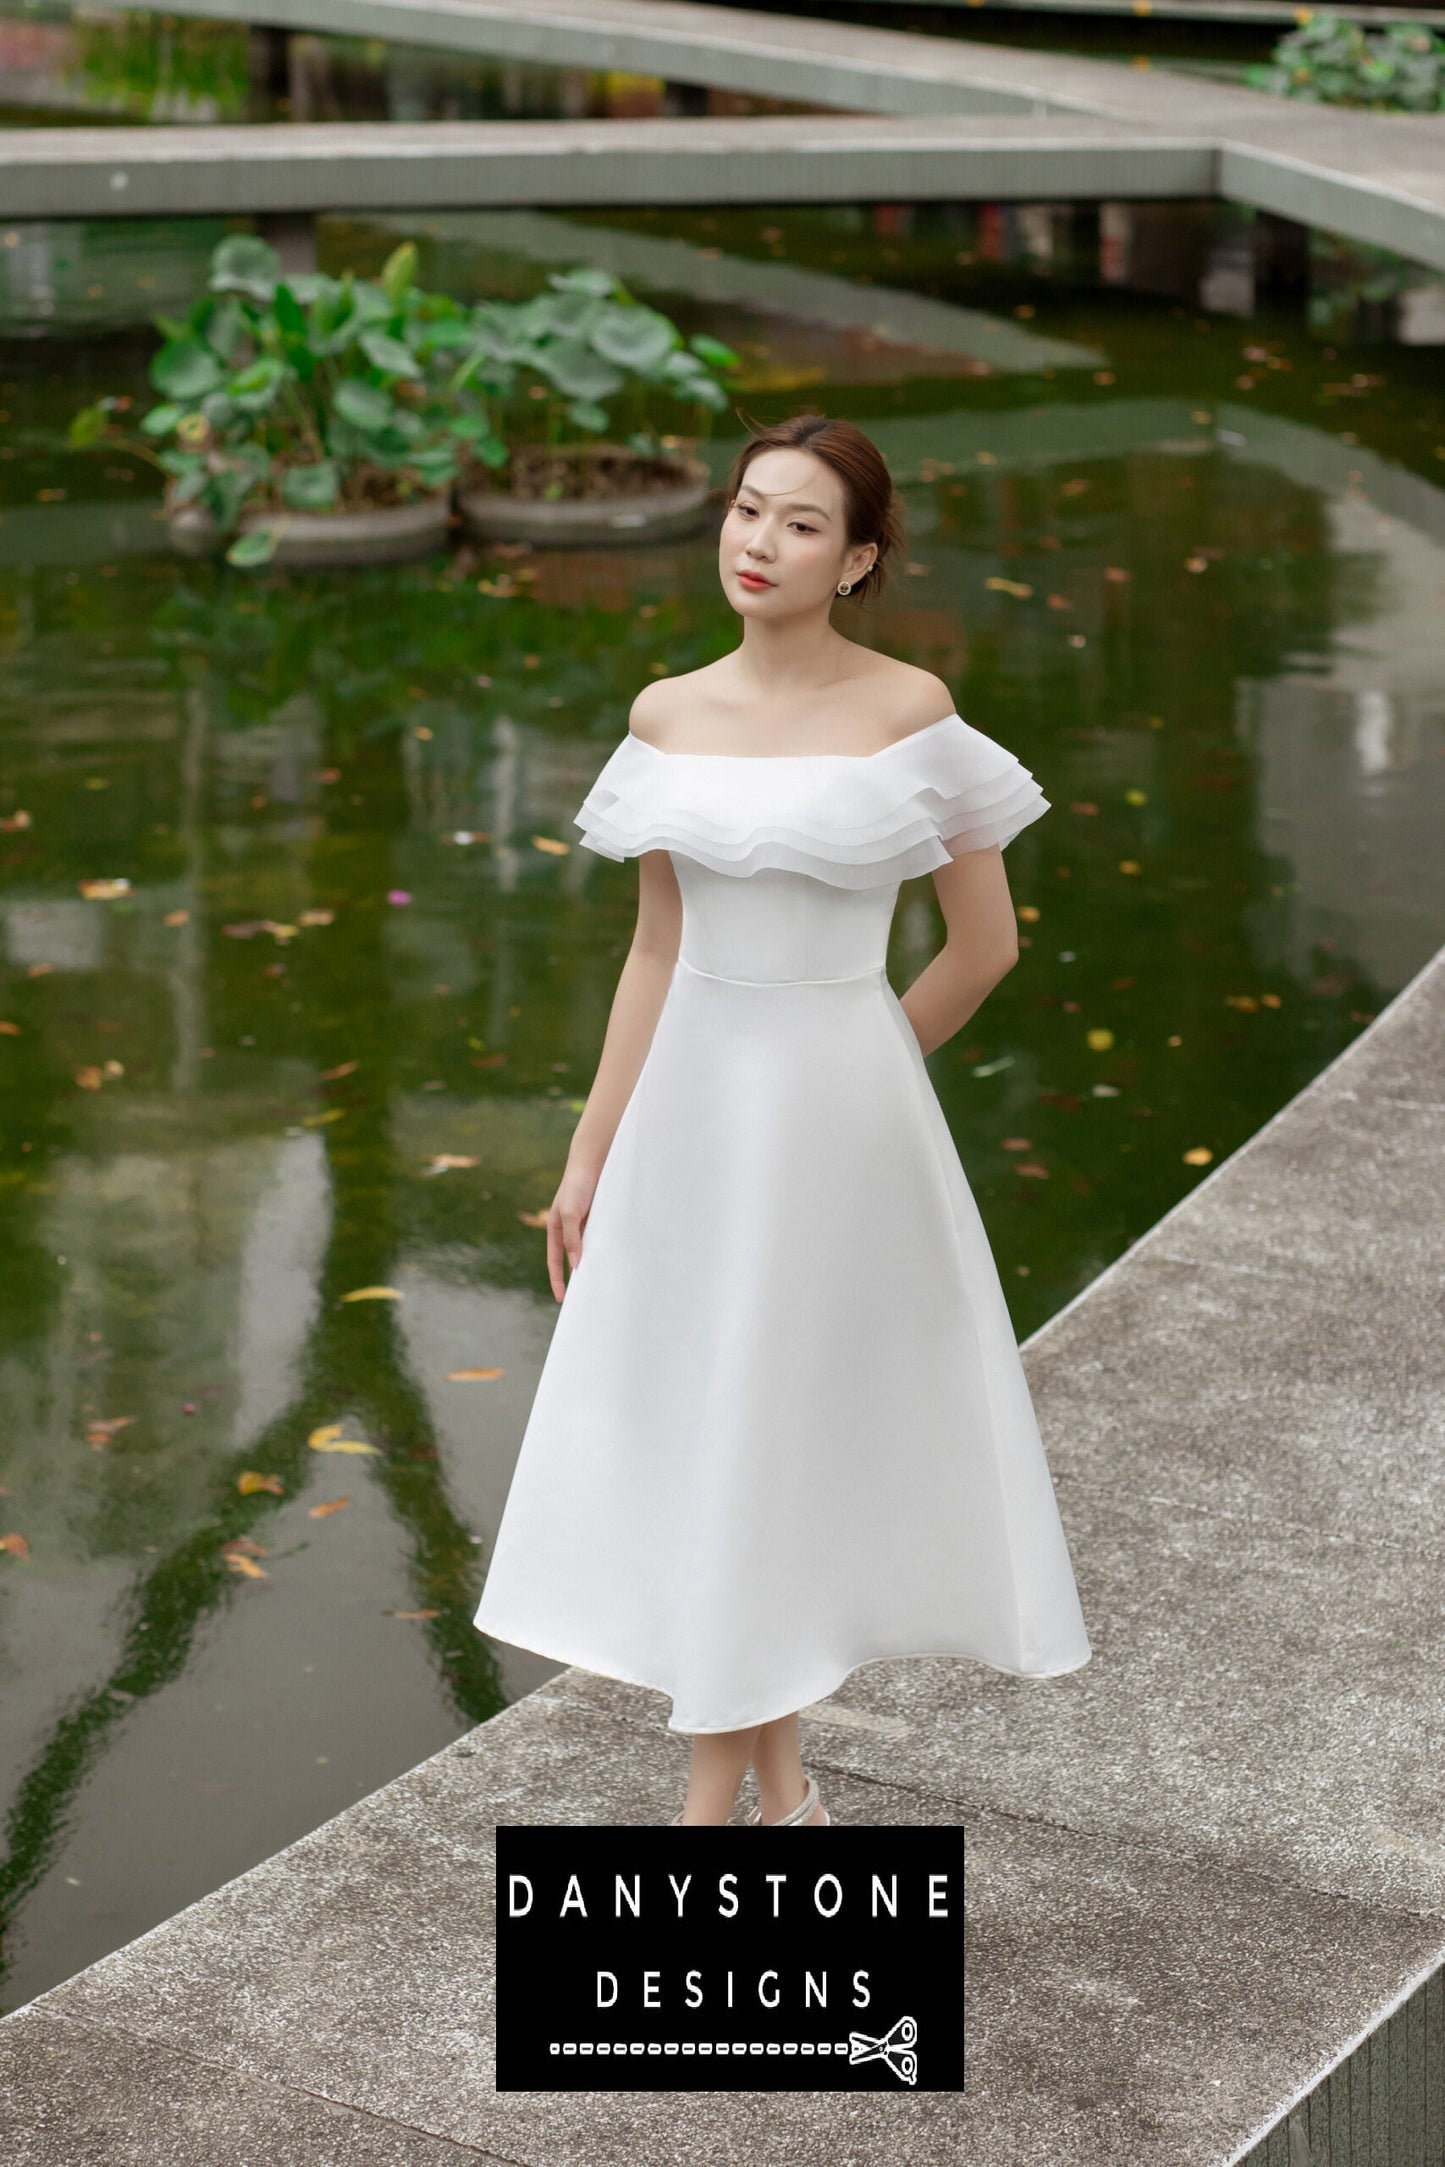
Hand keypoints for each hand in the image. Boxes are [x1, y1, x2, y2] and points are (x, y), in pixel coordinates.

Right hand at [547, 1163, 598, 1302]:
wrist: (593, 1161)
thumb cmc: (578, 1184)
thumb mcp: (572, 1213)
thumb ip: (572, 1238)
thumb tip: (575, 1264)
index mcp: (555, 1227)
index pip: (554, 1260)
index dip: (557, 1280)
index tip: (562, 1299)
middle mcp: (569, 1227)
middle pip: (571, 1258)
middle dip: (575, 1276)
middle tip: (584, 1296)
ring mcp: (584, 1223)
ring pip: (587, 1249)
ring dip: (592, 1263)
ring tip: (600, 1282)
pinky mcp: (598, 1217)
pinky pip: (600, 1238)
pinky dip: (604, 1249)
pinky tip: (612, 1259)